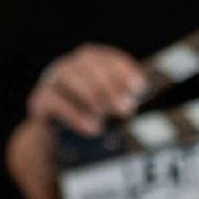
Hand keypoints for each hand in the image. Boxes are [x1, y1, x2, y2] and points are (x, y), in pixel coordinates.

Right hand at [6, 43, 144, 198]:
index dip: (122, 69)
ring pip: (69, 78)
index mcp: (90, 61)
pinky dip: (75, 115)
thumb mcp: (114, 107)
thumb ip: (130, 99)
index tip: (140, 87)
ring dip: (92, 96)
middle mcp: (69, 66)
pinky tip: (93, 128)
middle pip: (87, 64)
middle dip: (109, 85)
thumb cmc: (96, 118)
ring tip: (108, 117)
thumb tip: (158, 101)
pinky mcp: (39, 103)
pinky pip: (54, 102)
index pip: (106, 58)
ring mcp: (51, 82)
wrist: (57, 140)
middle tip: (128, 109)